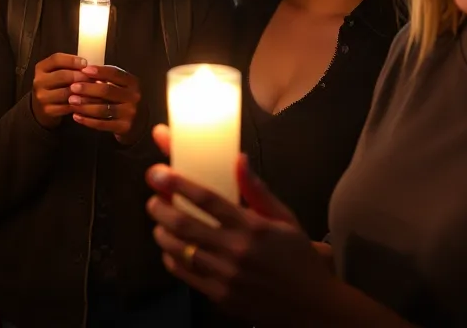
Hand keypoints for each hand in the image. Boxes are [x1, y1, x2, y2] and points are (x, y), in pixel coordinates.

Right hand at [30, 54, 89, 128]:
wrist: (40, 107)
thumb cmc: (55, 85)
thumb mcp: (56, 71)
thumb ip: (69, 66)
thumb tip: (90, 66)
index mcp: (41, 67)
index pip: (56, 59)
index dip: (72, 60)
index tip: (85, 63)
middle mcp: (39, 81)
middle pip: (62, 75)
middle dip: (81, 76)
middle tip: (94, 78)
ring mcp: (42, 97)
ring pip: (66, 92)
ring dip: (83, 91)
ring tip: (94, 89)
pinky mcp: (48, 110)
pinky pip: (68, 106)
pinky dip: (80, 103)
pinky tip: (89, 101)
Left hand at [70, 65, 141, 142]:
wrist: (140, 124)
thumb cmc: (125, 100)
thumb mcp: (123, 86)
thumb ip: (107, 79)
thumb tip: (83, 72)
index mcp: (133, 83)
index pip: (115, 73)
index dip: (99, 71)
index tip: (83, 70)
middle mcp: (134, 97)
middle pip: (107, 91)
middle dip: (88, 89)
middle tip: (72, 87)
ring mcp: (130, 114)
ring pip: (103, 109)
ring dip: (85, 105)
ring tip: (71, 101)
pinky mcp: (124, 128)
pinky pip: (102, 124)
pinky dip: (87, 120)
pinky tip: (76, 116)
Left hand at [144, 134, 330, 324]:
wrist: (312, 308)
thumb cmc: (299, 259)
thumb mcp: (286, 220)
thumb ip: (258, 192)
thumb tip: (239, 159)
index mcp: (252, 227)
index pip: (207, 199)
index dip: (179, 183)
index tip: (159, 173)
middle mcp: (235, 250)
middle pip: (184, 224)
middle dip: (160, 207)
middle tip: (153, 198)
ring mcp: (225, 276)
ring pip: (179, 249)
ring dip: (162, 232)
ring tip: (159, 222)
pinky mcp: (220, 296)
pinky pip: (185, 274)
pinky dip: (171, 258)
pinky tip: (171, 249)